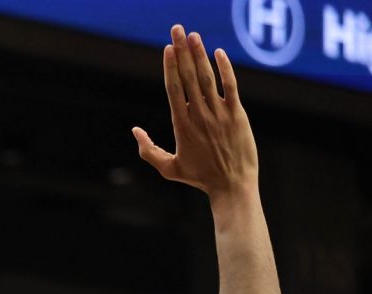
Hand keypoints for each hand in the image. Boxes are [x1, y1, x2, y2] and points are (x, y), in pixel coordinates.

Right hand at [133, 26, 257, 197]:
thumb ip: (148, 150)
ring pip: (208, 77)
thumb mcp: (168, 168)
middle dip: (182, 51)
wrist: (232, 185)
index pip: (174, 89)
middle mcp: (199, 115)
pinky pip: (230, 85)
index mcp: (182, 125)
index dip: (170, 67)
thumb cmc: (199, 177)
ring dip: (200, 54)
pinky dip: (225, 68)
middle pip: (189, 76)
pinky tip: (218, 52)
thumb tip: (134, 131)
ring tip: (194, 35)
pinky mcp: (237, 113)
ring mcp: (219, 113)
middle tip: (177, 30)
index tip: (167, 48)